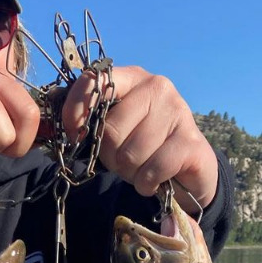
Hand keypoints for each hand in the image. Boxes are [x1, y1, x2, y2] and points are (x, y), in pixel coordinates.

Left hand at [61, 66, 218, 210]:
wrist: (189, 166)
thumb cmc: (144, 146)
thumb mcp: (116, 129)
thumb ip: (95, 121)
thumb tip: (71, 129)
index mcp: (133, 79)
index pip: (96, 81)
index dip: (77, 109)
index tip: (73, 134)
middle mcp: (157, 87)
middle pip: (111, 131)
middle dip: (111, 157)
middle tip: (124, 161)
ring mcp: (177, 111)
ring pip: (131, 155)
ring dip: (130, 174)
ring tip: (142, 169)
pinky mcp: (190, 141)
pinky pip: (152, 170)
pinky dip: (147, 183)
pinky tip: (154, 180)